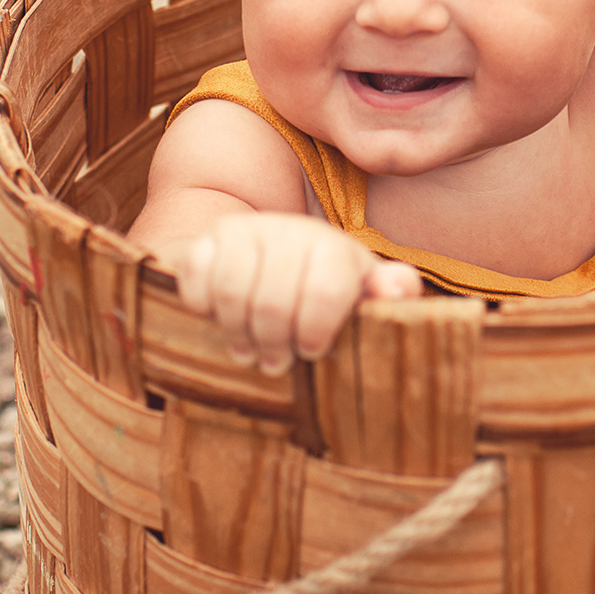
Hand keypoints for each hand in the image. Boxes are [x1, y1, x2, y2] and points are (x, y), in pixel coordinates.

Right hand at [166, 213, 422, 372]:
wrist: (268, 253)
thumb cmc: (322, 288)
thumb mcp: (360, 293)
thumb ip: (389, 292)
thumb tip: (398, 288)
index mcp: (333, 248)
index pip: (325, 290)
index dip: (316, 331)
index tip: (313, 349)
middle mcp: (289, 230)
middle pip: (274, 301)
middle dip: (274, 343)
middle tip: (276, 363)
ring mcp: (245, 231)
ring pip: (233, 292)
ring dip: (239, 332)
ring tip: (248, 350)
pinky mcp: (206, 240)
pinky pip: (197, 280)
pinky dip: (204, 308)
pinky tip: (221, 318)